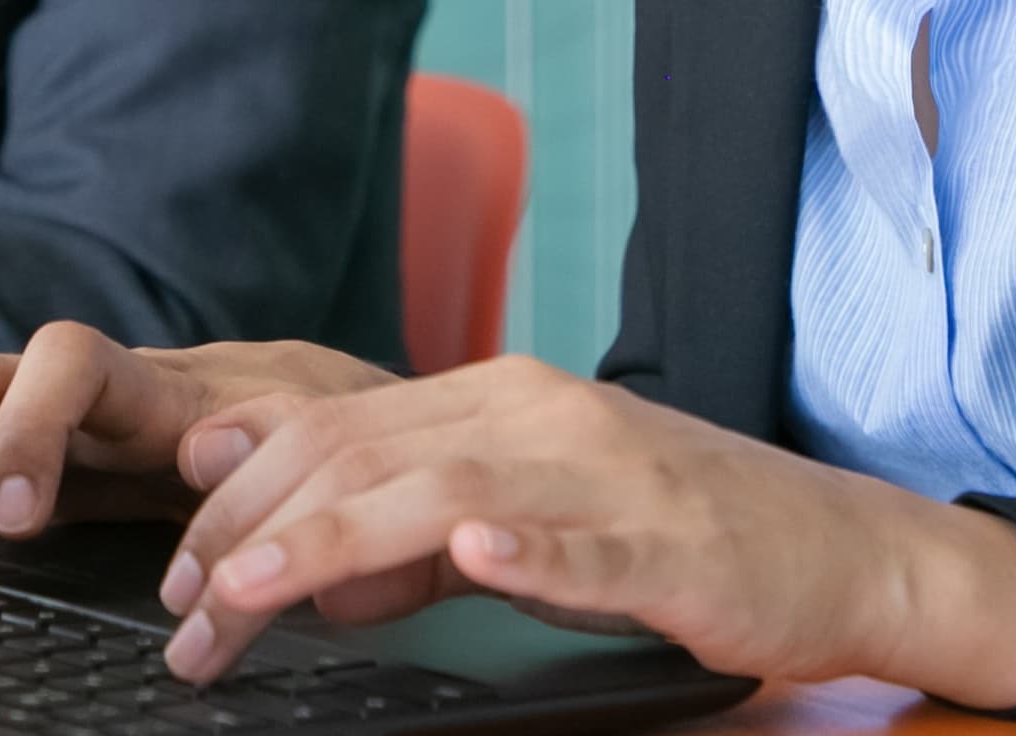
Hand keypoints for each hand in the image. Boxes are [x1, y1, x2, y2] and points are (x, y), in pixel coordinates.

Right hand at [0, 321, 396, 541]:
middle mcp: (80, 388)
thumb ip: (266, 449)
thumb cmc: (322, 435)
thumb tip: (208, 462)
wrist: (336, 421)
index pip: (66, 361)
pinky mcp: (23, 447)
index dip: (26, 429)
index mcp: (149, 386)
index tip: (14, 520)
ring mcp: (41, 413)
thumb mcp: (313, 447)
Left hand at [151, 355, 1015, 706]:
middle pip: (360, 451)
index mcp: (496, 404)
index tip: (178, 573)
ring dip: (335, 542)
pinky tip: (474, 552)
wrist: (837, 547)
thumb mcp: (524, 532)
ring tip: (256, 589)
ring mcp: (605, 472)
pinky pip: (587, 539)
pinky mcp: (671, 539)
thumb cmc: (676, 538)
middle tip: (185, 612)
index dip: (241, 496)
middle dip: (253, 531)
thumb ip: (415, 545)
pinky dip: (525, 544)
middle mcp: (536, 415)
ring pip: (443, 486)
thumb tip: (310, 576)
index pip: (334, 429)